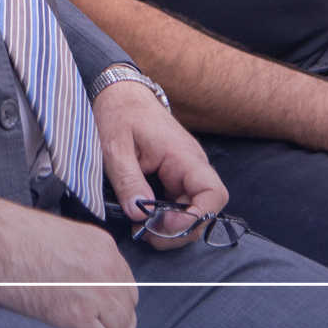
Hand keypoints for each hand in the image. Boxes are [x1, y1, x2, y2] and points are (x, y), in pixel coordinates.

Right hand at [0, 197, 136, 327]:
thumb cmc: (12, 234)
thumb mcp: (62, 236)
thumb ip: (82, 257)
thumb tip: (83, 283)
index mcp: (102, 246)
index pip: (127, 285)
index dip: (118, 304)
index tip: (109, 314)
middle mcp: (106, 269)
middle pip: (128, 310)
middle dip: (118, 325)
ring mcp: (95, 293)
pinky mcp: (77, 318)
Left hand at [90, 80, 226, 247]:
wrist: (118, 92)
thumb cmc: (118, 113)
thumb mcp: (114, 147)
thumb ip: (127, 181)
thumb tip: (139, 214)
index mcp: (182, 155)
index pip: (213, 193)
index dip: (197, 217)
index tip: (167, 226)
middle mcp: (190, 165)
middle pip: (204, 210)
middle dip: (179, 231)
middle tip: (147, 234)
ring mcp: (183, 172)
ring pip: (192, 211)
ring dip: (171, 228)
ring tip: (142, 229)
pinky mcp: (173, 177)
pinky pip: (178, 204)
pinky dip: (164, 218)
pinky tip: (143, 218)